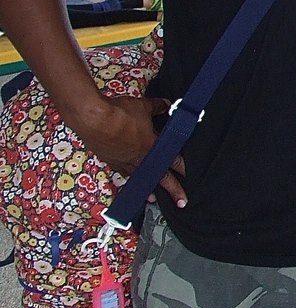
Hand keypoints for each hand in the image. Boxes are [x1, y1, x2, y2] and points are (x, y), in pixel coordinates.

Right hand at [71, 94, 186, 207]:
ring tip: (153, 199)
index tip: (191, 178)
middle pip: (161, 178)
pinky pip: (122, 172)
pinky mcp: (109, 160)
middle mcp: (139, 159)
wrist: (92, 119)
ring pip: (140, 178)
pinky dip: (128, 176)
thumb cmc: (120, 113)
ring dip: (148, 188)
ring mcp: (123, 162)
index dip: (184, 168)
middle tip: (182, 203)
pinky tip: (129, 177)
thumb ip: (158, 107)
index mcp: (152, 147)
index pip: (174, 161)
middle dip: (173, 190)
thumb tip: (166, 105)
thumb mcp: (144, 106)